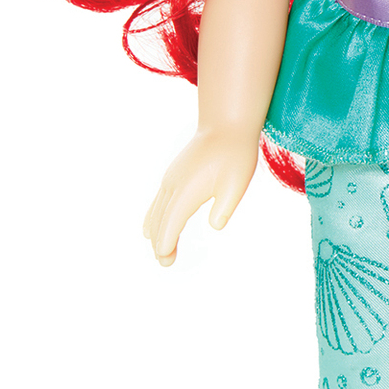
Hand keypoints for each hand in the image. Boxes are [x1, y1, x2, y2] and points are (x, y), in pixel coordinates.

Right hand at [142, 124, 261, 265]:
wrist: (227, 124)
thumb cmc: (235, 155)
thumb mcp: (236, 184)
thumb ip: (224, 208)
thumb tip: (215, 225)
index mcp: (186, 191)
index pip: (170, 224)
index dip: (166, 244)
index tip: (165, 261)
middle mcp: (173, 186)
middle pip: (160, 221)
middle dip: (160, 243)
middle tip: (167, 263)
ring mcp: (171, 179)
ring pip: (156, 211)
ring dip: (156, 232)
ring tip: (161, 251)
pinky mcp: (173, 174)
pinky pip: (158, 201)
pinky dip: (155, 217)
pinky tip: (152, 226)